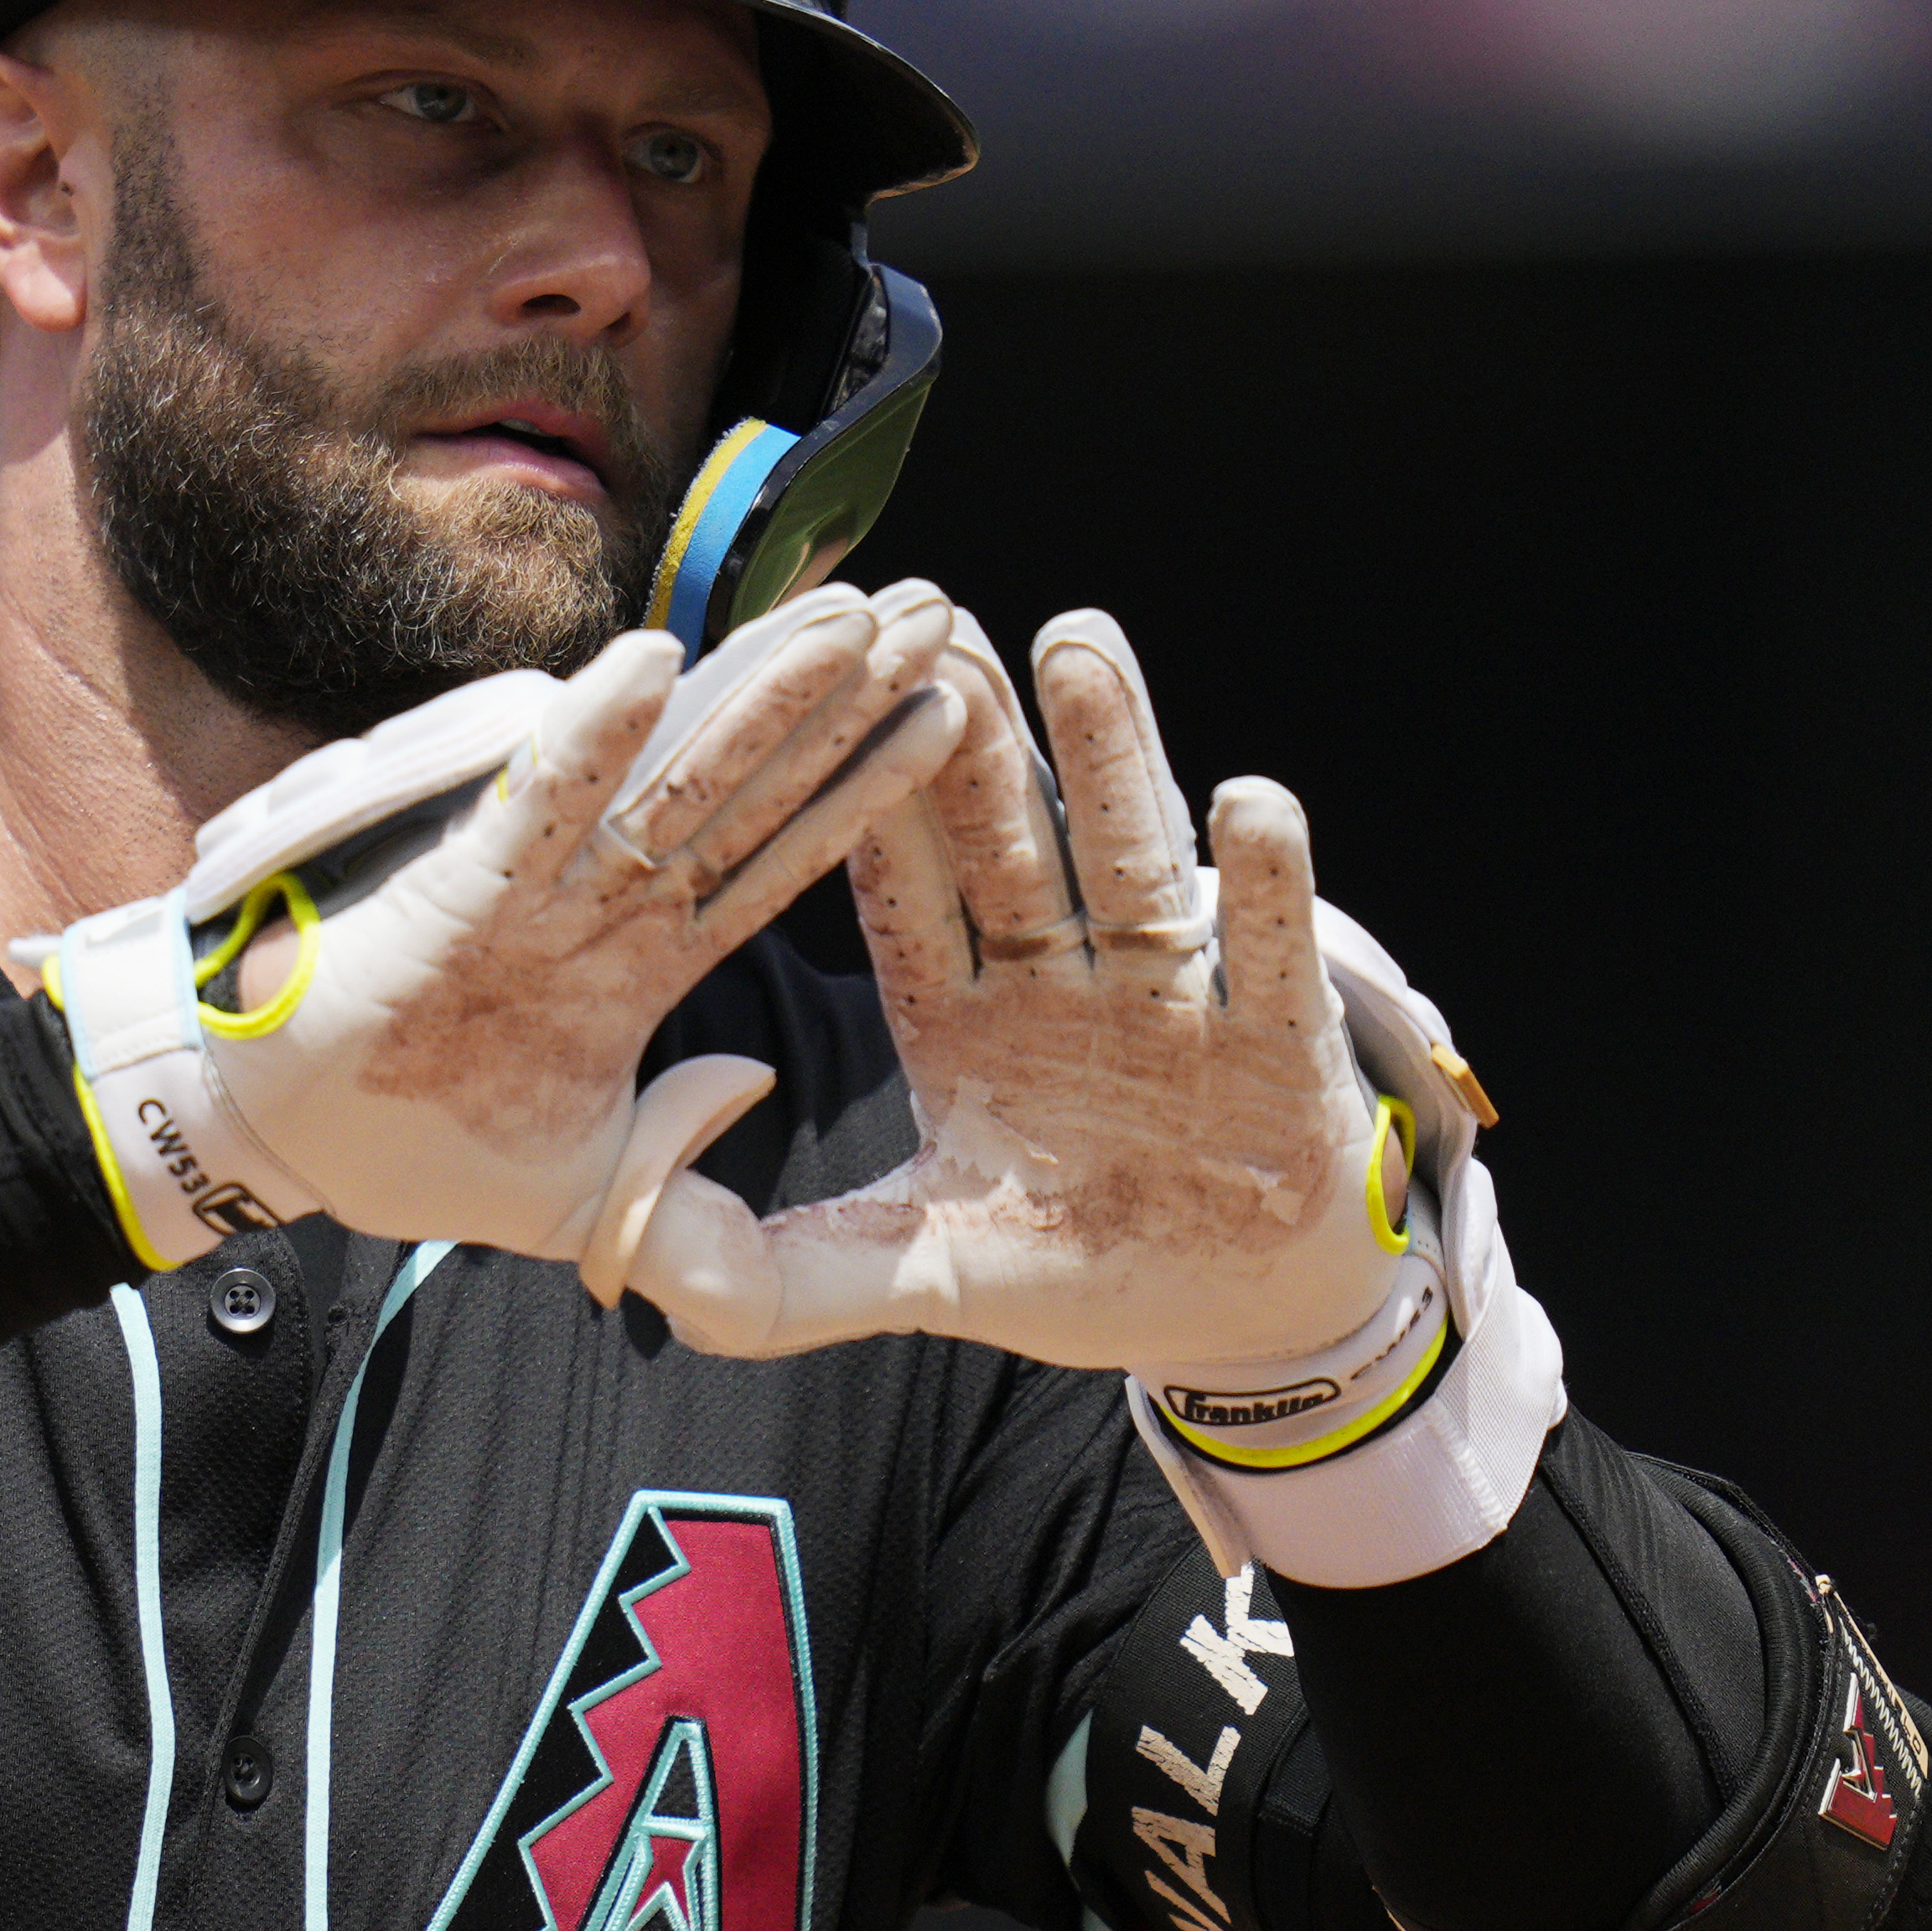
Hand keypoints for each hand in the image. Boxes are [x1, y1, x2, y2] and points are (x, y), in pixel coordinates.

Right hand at [38, 579, 966, 1268]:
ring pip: (670, 778)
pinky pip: (534, 804)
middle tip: (939, 609)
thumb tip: (749, 1107)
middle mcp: (601, 905)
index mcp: (638, 963)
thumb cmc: (408, 1150)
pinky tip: (653, 662)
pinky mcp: (455, 890)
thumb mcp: (576, 1209)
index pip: (780, 858)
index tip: (957, 714)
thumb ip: (672, 1199)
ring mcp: (536, 890)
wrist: (269, 1148)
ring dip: (758, 697)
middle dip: (845, 702)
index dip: (867, 789)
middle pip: (752, 787)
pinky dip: (588, 739)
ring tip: (851, 617)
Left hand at [605, 608, 1451, 1461]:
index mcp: (965, 1014)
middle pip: (1007, 837)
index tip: (812, 702)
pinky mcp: (1278, 1034)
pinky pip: (1266, 945)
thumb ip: (792, 1279)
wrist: (1241, 1311)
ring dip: (1107, 751)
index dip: (860, 800)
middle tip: (932, 619)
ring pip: (1128, 852)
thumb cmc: (1078, 1267)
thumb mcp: (925, 1276)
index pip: (900, 891)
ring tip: (1071, 641)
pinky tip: (1248, 797)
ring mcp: (1171, 993)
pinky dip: (1261, 879)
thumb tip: (653, 1276)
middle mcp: (1062, 977)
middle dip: (970, 734)